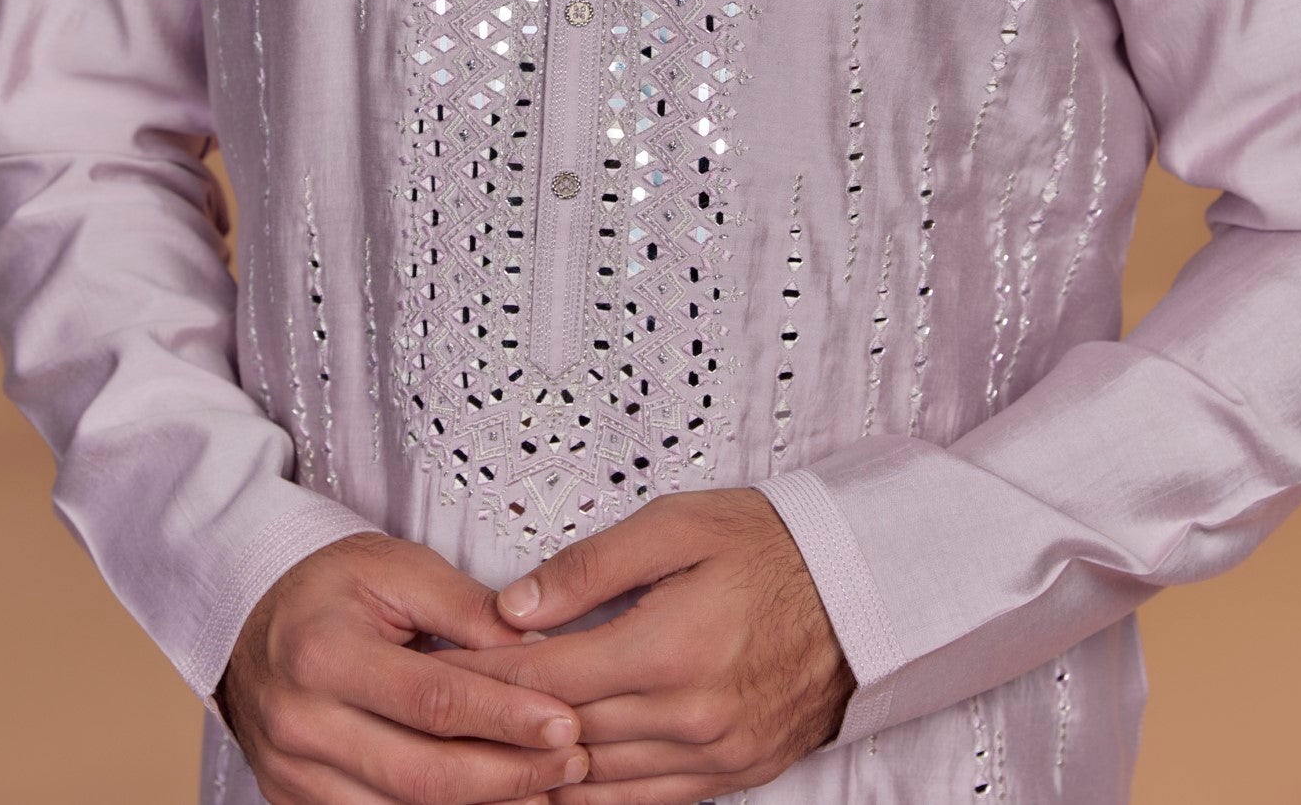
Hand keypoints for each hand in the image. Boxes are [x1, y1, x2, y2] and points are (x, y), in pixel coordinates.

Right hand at [214, 530, 590, 804]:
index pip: (431, 701)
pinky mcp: (294, 802)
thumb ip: (466, 608)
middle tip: (570, 762)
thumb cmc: (330, 586)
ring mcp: (293, 774)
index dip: (503, 717)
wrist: (251, 615)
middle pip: (420, 774)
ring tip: (545, 788)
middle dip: (506, 775)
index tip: (564, 721)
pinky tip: (490, 801)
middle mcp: (301, 724)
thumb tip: (535, 652)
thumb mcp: (396, 567)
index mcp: (324, 655)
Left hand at [438, 488, 854, 804]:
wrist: (863, 587)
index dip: (486, 679)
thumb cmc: (768, 543)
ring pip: (598, 784)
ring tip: (482, 754)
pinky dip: (593, 800)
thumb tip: (513, 605)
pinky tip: (554, 784)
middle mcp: (688, 716)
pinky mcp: (733, 775)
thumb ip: (592, 566)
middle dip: (497, 728)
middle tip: (440, 716)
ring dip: (537, 773)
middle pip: (564, 737)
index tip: (438, 671)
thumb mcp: (679, 524)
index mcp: (668, 647)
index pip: (548, 679)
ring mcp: (713, 755)